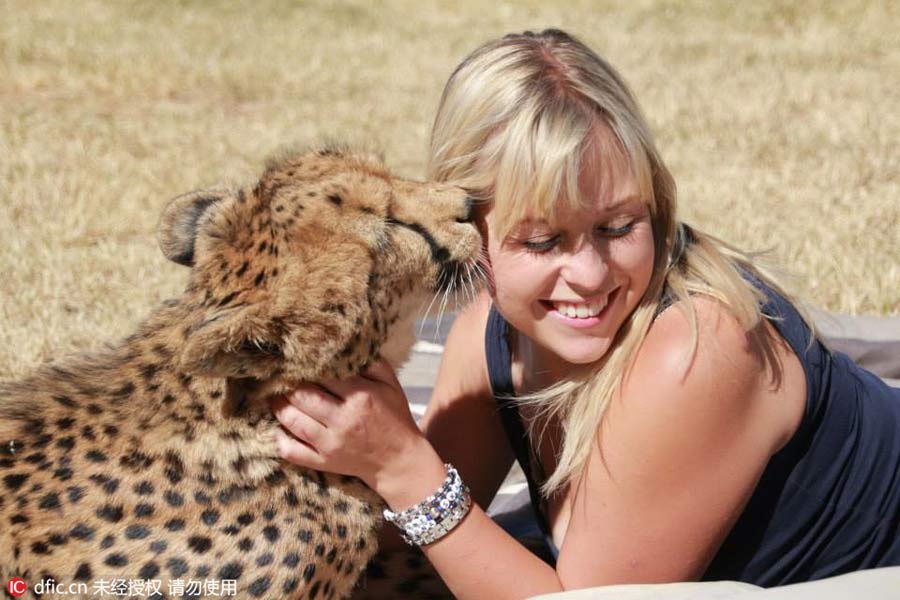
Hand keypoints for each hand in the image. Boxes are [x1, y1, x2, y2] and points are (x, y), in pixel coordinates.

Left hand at [271, 360, 445, 506]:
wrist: (399, 461)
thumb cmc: (395, 419)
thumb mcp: (391, 386)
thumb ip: (373, 364)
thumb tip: (350, 346)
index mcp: (360, 397)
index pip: (324, 375)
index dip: (307, 366)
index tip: (298, 359)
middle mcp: (343, 420)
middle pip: (303, 396)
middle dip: (288, 384)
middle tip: (280, 377)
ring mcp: (330, 443)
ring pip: (293, 420)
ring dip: (279, 406)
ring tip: (275, 396)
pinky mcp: (323, 462)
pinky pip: (292, 451)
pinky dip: (279, 439)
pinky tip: (278, 426)